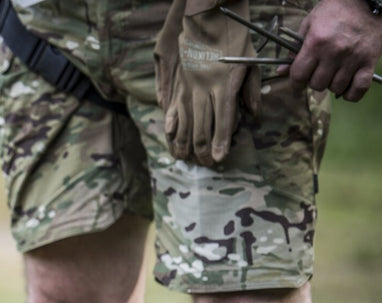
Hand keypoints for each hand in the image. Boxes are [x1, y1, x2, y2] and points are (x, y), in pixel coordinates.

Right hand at [154, 0, 260, 164]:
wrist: (208, 18)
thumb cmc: (234, 37)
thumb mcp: (250, 61)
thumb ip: (251, 90)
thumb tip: (253, 115)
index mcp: (224, 84)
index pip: (223, 120)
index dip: (220, 141)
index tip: (218, 158)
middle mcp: (204, 88)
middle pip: (202, 126)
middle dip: (203, 148)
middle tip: (205, 164)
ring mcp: (188, 86)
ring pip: (185, 121)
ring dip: (185, 142)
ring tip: (184, 158)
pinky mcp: (179, 81)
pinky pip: (174, 107)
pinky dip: (172, 124)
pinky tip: (170, 136)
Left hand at [283, 0, 381, 101]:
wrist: (368, 1)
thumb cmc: (336, 10)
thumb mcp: (310, 23)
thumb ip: (295, 48)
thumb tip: (281, 71)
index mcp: (316, 43)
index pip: (298, 75)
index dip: (295, 82)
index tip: (297, 82)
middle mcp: (334, 53)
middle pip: (317, 84)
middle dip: (314, 81)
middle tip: (319, 72)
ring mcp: (353, 58)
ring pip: (336, 88)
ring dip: (332, 84)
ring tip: (334, 73)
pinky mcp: (369, 61)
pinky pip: (359, 88)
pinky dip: (351, 94)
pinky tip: (346, 87)